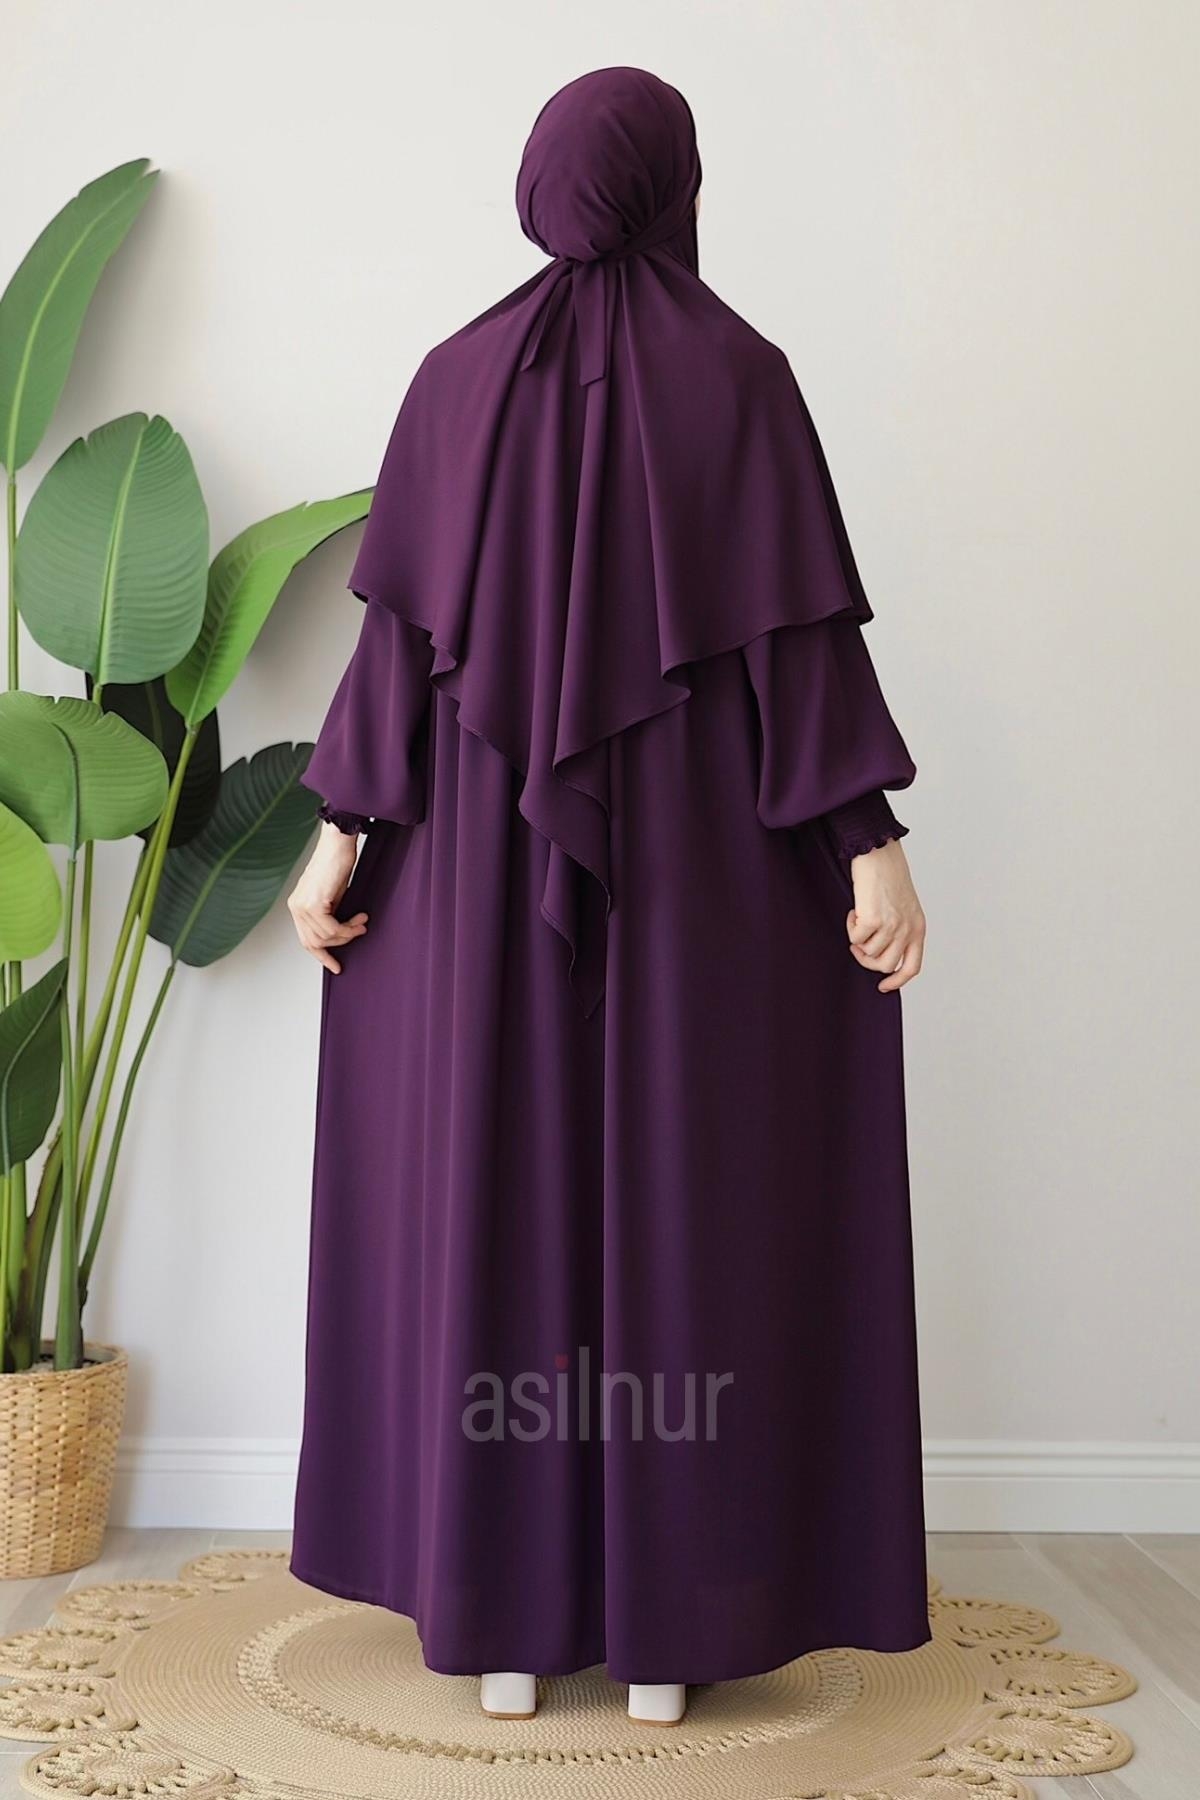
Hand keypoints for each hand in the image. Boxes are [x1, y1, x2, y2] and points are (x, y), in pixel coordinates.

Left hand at [288, 823, 367, 973]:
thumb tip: (340, 933)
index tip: (336, 966)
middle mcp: (296, 907)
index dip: (322, 955)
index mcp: (297, 905)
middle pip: (315, 943)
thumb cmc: (337, 863)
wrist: (338, 843)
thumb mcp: (332, 895)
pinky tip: (359, 919)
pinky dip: (348, 928)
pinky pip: (332, 929)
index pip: (306, 939)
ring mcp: (302, 906)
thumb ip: (330, 914)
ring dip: (348, 934)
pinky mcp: (314, 903)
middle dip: (340, 944)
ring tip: (362, 922)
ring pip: (326, 938)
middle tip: (359, 931)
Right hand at [845, 838, 924, 991]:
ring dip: (858, 939)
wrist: (879, 854)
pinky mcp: (873, 920)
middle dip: (867, 960)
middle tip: (858, 946)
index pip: (912, 967)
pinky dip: (851, 926)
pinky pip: (855, 938)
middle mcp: (908, 930)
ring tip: (859, 919)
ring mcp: (891, 926)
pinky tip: (855, 910)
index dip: (896, 980)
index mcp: (918, 929)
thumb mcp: (904, 908)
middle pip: (885, 965)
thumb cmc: (888, 877)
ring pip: (868, 952)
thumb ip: (899, 931)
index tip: (883, 986)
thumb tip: (880, 956)